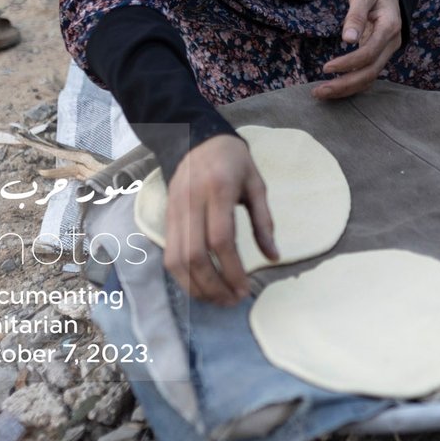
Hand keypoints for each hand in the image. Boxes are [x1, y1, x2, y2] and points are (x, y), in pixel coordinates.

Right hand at [162, 134, 277, 304]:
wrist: (196, 139)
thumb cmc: (233, 162)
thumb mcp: (256, 184)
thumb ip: (264, 222)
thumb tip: (274, 257)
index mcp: (218, 190)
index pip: (221, 239)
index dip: (232, 270)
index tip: (246, 289)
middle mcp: (191, 203)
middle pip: (195, 255)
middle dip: (214, 286)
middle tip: (233, 301)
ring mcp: (174, 211)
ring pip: (177, 260)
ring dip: (196, 287)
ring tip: (218, 300)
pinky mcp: (166, 218)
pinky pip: (169, 255)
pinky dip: (183, 278)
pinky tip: (201, 287)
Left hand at [313, 0, 400, 100]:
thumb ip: (356, 16)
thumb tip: (347, 39)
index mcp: (389, 28)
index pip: (369, 53)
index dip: (348, 63)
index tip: (326, 68)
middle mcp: (391, 44)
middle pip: (370, 73)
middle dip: (345, 85)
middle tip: (318, 91)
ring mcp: (387, 52)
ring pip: (370, 78)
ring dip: (346, 89)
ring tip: (321, 93)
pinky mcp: (379, 56)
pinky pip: (367, 75)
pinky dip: (351, 84)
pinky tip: (334, 88)